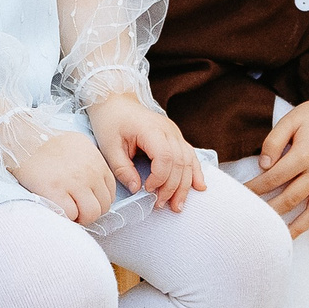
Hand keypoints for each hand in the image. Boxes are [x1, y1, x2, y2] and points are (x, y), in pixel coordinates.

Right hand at [10, 128, 119, 223]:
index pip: (110, 192)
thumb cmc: (45, 143)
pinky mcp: (56, 191)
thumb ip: (90, 164)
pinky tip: (57, 208)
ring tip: (68, 213)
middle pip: (104, 206)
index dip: (98, 202)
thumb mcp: (77, 145)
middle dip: (90, 213)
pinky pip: (71, 215)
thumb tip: (93, 186)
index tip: (85, 203)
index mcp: (97, 160)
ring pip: (91, 214)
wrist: (23, 139)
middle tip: (75, 211)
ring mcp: (74, 182)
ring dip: (80, 218)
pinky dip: (65, 217)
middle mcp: (90, 171)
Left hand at [85, 91, 205, 210]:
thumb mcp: (109, 146)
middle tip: (160, 205)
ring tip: (178, 205)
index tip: (147, 190)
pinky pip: (190, 156)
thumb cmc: (111, 121)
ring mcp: (175, 133)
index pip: (165, 158)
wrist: (117, 102)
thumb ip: (123, 169)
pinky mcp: (176, 137)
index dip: (159, 178)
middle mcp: (168, 130)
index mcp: (151, 130)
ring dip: (185, 186)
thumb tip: (136, 189)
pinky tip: (199, 187)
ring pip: (188, 162)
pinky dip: (195, 172)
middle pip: (180, 163)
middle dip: (173, 188)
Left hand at [247, 84, 308, 238]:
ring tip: (283, 239)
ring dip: (298, 227)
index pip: (274, 179)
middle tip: (254, 222)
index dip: (256, 188)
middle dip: (270, 212)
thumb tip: (263, 166)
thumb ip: (273, 142)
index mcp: (304, 155)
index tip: (242, 196)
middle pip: (291, 199)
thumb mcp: (289, 120)